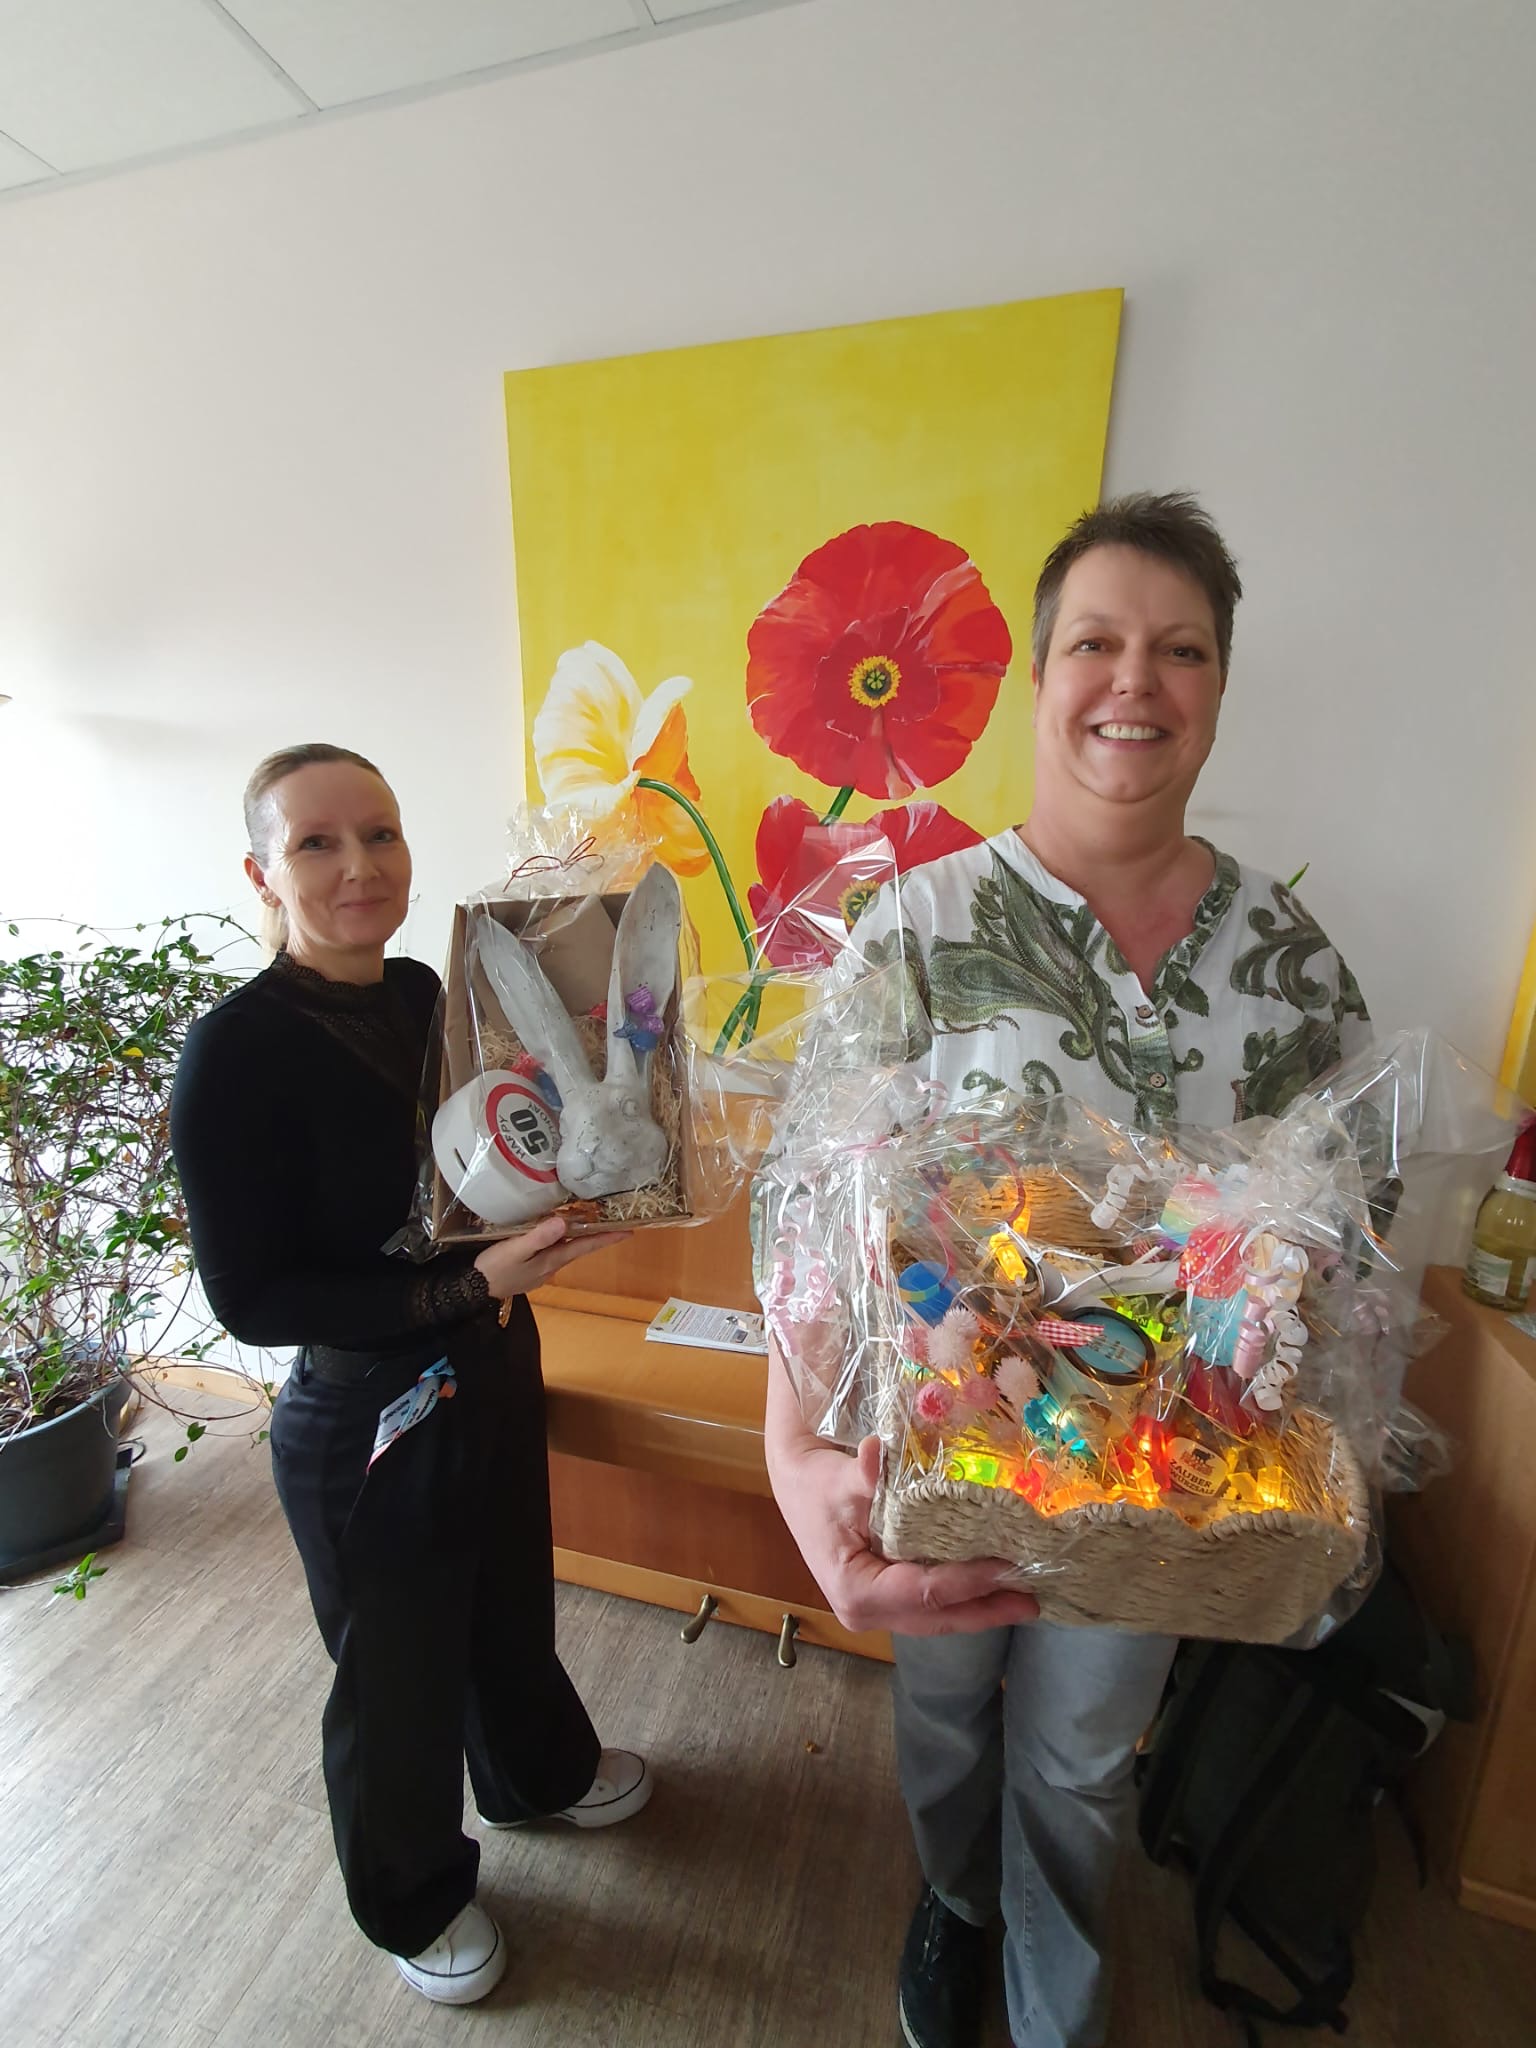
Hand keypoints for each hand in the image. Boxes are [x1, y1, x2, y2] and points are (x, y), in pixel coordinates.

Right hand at [474, 1213, 631, 1300]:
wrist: (474, 1291)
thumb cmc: (494, 1268)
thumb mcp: (515, 1250)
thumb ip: (538, 1237)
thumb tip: (563, 1223)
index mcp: (552, 1260)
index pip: (585, 1246)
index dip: (606, 1238)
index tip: (629, 1231)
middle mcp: (551, 1266)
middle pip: (578, 1247)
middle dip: (595, 1235)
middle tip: (612, 1222)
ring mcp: (540, 1269)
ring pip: (564, 1249)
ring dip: (577, 1237)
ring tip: (586, 1222)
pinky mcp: (529, 1269)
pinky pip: (550, 1252)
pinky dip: (557, 1241)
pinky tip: (552, 1233)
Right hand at [767, 1405, 1038, 1638]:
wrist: (798, 1486)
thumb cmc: (819, 1485)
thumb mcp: (841, 1480)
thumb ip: (866, 1475)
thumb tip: (874, 1451)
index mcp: (856, 1592)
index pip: (924, 1592)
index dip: (968, 1582)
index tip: (1008, 1568)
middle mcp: (866, 1613)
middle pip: (937, 1617)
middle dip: (986, 1611)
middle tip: (1033, 1602)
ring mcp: (877, 1612)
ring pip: (937, 1619)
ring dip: (980, 1610)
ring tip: (1023, 1600)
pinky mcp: (887, 1602)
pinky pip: (931, 1608)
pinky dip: (963, 1600)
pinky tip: (993, 1591)